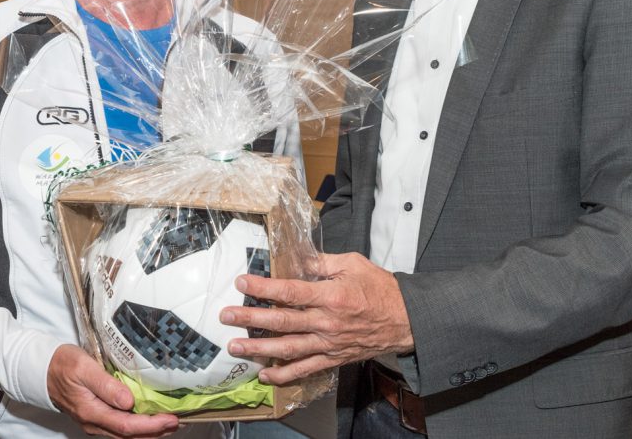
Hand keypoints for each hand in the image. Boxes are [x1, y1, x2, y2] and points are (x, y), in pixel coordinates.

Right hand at [46, 344, 177, 437]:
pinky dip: (138, 427)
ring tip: (169, 423)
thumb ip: (106, 385)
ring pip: (125, 434)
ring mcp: (94, 422)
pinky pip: (120, 428)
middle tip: (178, 423)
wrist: (41, 370)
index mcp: (91, 411)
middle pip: (129, 435)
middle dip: (155, 431)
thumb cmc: (62, 364)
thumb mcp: (83, 367)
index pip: (127, 426)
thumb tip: (129, 401)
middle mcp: (94, 423)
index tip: (171, 419)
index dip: (151, 426)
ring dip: (149, 431)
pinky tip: (149, 419)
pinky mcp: (96, 417)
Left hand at [220, 252, 413, 384]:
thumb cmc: (380, 288)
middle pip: (282, 322)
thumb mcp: (353, 264)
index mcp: (331, 296)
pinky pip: (305, 369)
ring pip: (288, 349)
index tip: (242, 283)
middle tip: (226, 316)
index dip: (263, 288)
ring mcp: (329, 343)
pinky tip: (265, 375)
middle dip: (250, 319)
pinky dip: (284, 375)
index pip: (290, 292)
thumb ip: (322, 262)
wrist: (406, 320)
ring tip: (235, 346)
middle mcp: (327, 322)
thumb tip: (296, 257)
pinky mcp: (333, 358)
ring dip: (259, 349)